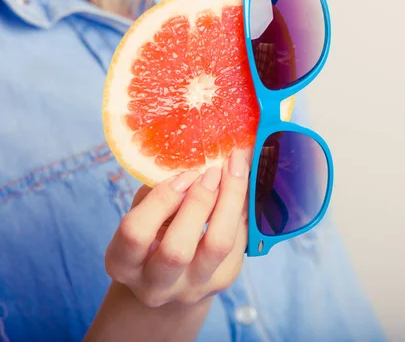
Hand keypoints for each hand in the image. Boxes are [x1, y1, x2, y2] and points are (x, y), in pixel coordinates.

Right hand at [104, 149, 250, 307]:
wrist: (170, 278)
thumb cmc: (152, 234)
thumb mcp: (144, 212)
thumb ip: (159, 190)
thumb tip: (192, 156)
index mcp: (123, 264)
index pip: (136, 233)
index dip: (161, 200)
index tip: (183, 175)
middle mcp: (155, 285)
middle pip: (177, 250)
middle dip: (198, 202)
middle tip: (212, 170)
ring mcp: (192, 287)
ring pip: (217, 246)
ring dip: (229, 201)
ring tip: (235, 170)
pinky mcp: (223, 280)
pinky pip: (239, 240)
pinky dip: (242, 208)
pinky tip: (242, 186)